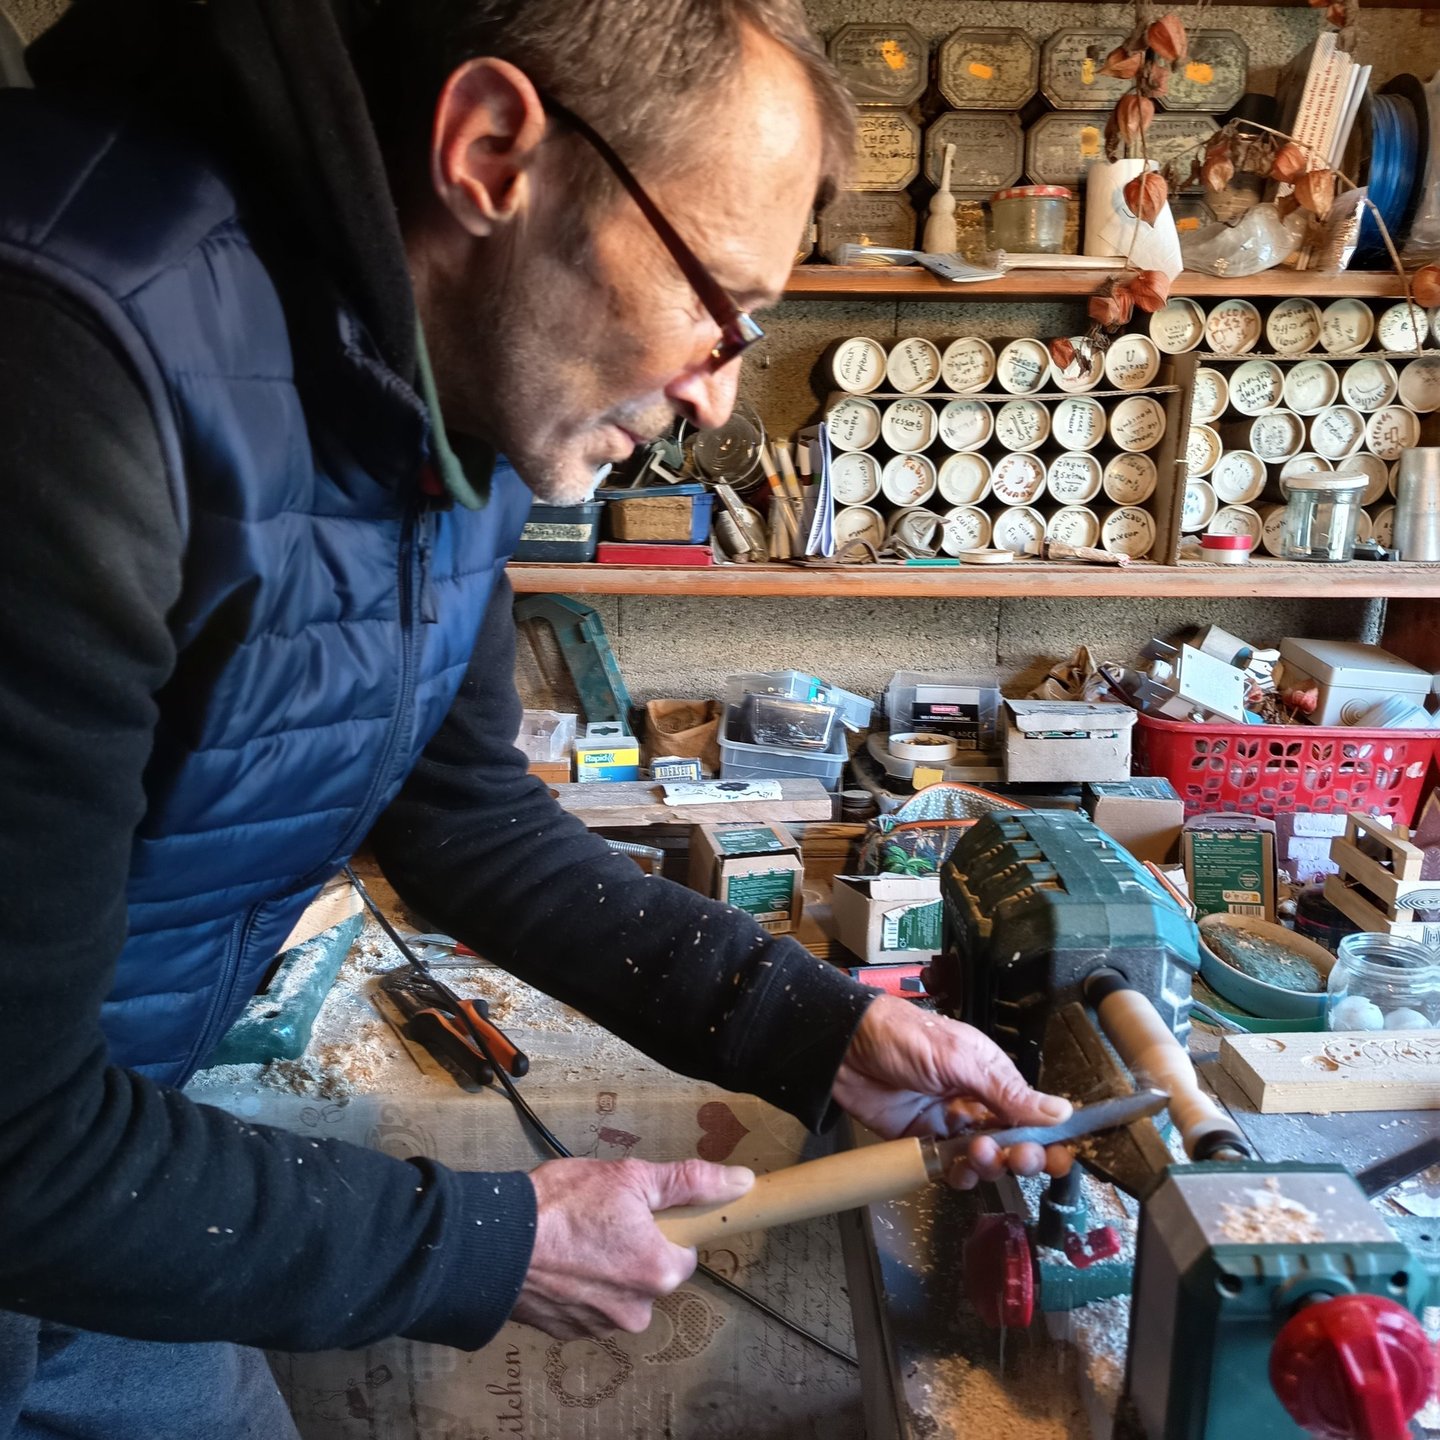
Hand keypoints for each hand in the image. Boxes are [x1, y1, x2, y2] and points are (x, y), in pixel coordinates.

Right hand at [510, 1157, 752, 1338]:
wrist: (492, 1243)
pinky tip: (560, 1260)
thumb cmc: (561, 1206)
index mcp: (658, 1272)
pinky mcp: (568, 1334)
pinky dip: (578, 1286)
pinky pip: (587, 1306)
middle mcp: (635, 1310)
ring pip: (618, 1292)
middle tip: (601, 1219)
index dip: (662, 1228)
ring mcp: (599, 1326)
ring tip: (574, 1237)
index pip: (682, 1254)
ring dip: (604, 1269)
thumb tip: (740, 1181)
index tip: (640, 1213)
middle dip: (631, 1249)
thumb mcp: (630, 1178)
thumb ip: (689, 1182)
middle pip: (649, 1274)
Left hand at [831, 995, 1074, 1187]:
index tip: (1060, 1156)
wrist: (846, 1046)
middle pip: (1011, 1141)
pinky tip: (959, 1169)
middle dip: (1021, 1154)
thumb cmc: (903, 1037)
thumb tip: (1061, 1112)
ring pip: (983, 1159)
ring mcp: (946, 1124)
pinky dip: (959, 1174)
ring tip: (980, 1153)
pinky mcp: (920, 1142)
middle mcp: (972, 1102)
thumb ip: (1007, 1091)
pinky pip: (949, 1167)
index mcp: (989, 1076)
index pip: (1030, 1113)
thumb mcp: (961, 1058)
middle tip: (1020, 1157)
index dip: (1047, 1137)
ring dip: (989, 1164)